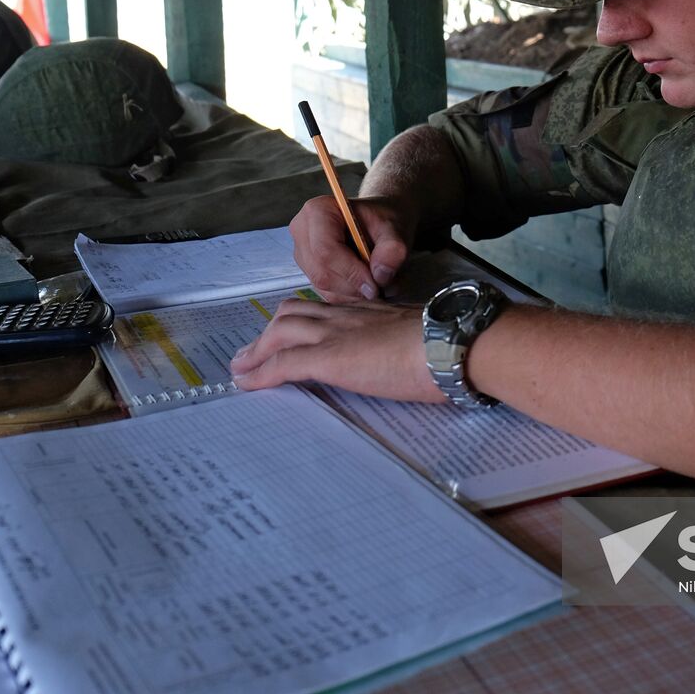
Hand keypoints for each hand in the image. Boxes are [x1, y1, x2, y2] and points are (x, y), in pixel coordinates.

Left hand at [229, 299, 442, 401]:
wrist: (453, 343)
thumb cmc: (450, 344)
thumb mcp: (423, 337)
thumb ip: (408, 343)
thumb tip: (417, 361)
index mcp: (370, 311)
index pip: (325, 308)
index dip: (301, 321)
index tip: (289, 335)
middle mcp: (348, 316)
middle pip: (293, 314)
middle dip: (269, 333)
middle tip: (253, 354)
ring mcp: (336, 334)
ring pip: (281, 332)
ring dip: (256, 351)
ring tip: (241, 370)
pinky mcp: (329, 357)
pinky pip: (284, 363)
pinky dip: (260, 373)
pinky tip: (247, 385)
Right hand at [289, 195, 415, 302]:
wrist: (377, 221)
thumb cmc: (382, 219)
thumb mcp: (394, 227)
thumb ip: (392, 248)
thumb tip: (380, 276)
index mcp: (318, 210)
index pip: (326, 250)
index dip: (351, 272)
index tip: (375, 286)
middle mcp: (302, 231)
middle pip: (322, 272)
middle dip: (353, 286)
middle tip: (381, 288)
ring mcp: (302, 253)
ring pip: (323, 286)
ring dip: (353, 293)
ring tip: (378, 283)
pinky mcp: (308, 270)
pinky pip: (326, 292)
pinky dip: (349, 296)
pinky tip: (365, 285)